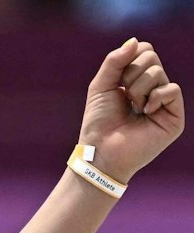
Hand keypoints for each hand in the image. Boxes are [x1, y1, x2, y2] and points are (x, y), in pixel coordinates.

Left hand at [80, 38, 183, 182]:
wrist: (101, 151)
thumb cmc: (98, 122)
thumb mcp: (101, 85)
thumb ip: (114, 61)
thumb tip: (136, 41)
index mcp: (137, 80)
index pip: (144, 51)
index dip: (129, 59)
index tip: (117, 80)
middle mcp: (153, 88)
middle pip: (151, 58)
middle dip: (131, 74)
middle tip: (124, 96)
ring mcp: (165, 101)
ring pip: (159, 73)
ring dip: (138, 89)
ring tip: (133, 108)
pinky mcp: (174, 115)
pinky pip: (172, 89)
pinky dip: (155, 98)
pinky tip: (145, 112)